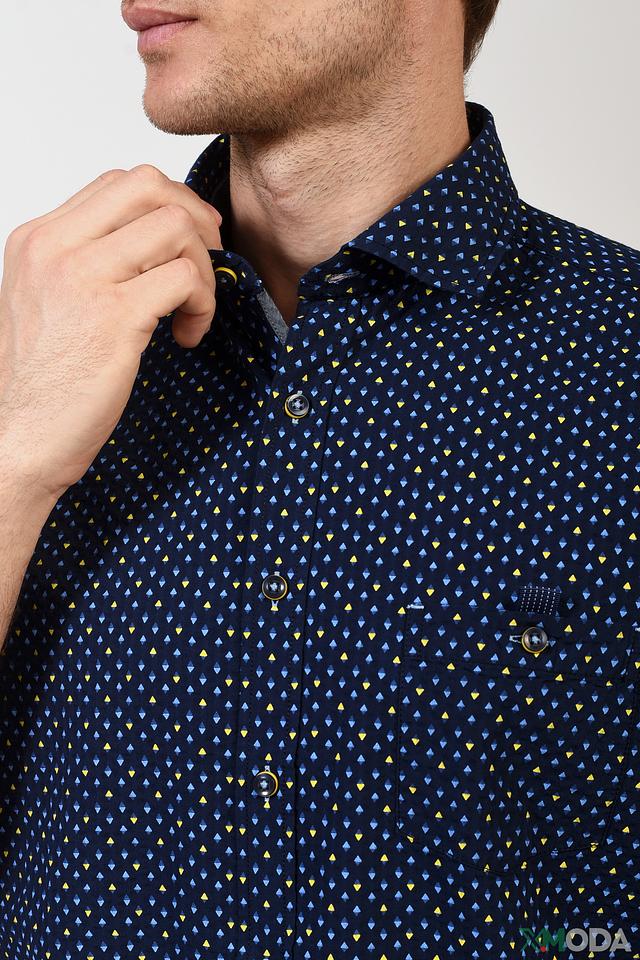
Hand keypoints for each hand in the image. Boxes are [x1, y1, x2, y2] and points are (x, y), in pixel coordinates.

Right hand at [0, 164, 222, 501]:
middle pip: (148, 185)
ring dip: (204, 269)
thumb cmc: (41, 385)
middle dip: (195, 219)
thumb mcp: (48, 305)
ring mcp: (83, 277)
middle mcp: (55, 248)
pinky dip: (204, 306)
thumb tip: (152, 248)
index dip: (168, 203)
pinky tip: (186, 338)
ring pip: (175, 227)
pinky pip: (186, 279)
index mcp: (37, 239)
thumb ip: (87, 266)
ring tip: (192, 312)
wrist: (17, 439)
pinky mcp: (114, 316)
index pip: (117, 183)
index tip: (190, 240)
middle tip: (209, 263)